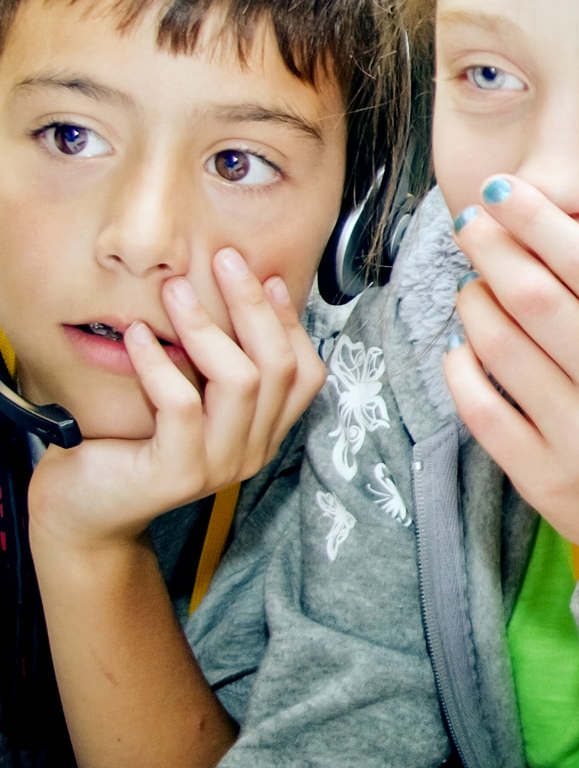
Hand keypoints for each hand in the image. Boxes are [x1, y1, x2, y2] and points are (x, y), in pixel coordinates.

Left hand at [28, 247, 324, 550]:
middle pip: (279, 368)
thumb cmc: (131, 442)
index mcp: (265, 432)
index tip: (267, 277)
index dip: (291, 322)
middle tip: (225, 261)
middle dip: (253, 306)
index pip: (306, 374)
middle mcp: (254, 450)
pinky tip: (137, 335)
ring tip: (174, 292)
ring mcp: (222, 465)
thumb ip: (216, 363)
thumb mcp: (189, 395)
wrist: (84, 507)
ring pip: (241, 382)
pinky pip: (183, 405)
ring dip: (207, 328)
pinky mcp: (181, 473)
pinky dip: (159, 363)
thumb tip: (239, 292)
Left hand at [445, 175, 578, 599]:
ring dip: (474, 302)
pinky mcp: (541, 475)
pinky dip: (459, 368)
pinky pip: (482, 410)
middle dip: (493, 249)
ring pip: (502, 348)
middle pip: (538, 300)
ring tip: (471, 281)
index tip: (504, 190)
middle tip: (469, 219)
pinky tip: (461, 343)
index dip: (541, 223)